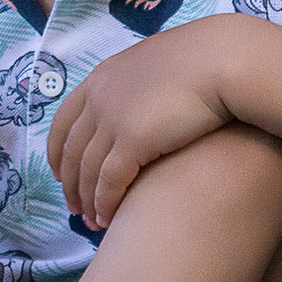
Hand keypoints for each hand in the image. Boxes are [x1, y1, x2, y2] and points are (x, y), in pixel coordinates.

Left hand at [46, 16, 242, 231]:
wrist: (224, 59)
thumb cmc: (204, 61)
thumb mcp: (156, 67)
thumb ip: (139, 85)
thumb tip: (143, 100)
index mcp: (101, 78)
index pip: (63, 120)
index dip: (57, 150)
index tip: (58, 171)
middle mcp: (99, 98)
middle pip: (71, 150)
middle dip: (69, 183)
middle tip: (74, 207)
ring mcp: (112, 119)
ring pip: (86, 171)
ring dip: (87, 200)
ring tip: (92, 222)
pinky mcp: (132, 140)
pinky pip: (109, 181)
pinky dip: (105, 203)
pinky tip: (108, 219)